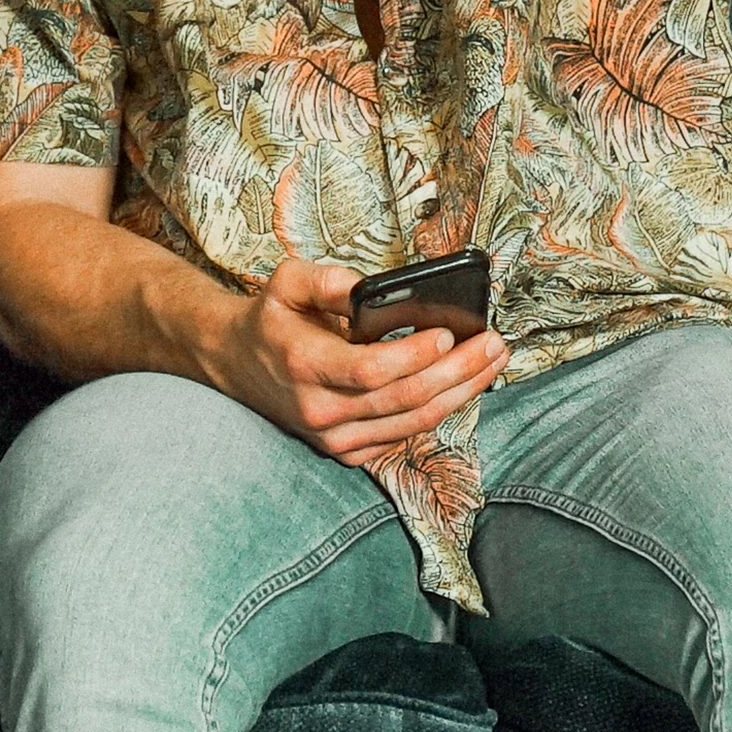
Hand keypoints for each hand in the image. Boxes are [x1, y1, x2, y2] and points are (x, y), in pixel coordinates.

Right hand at [207, 257, 505, 468]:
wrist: (237, 364)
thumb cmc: (272, 318)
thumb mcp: (287, 280)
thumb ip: (328, 280)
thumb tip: (370, 288)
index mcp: (303, 365)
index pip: (370, 370)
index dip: (413, 356)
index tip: (448, 333)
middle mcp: (320, 410)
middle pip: (404, 400)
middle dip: (458, 371)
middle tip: (494, 343)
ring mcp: (334, 438)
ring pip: (413, 423)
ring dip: (462, 392)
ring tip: (493, 360)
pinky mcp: (347, 451)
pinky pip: (405, 435)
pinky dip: (440, 410)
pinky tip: (465, 383)